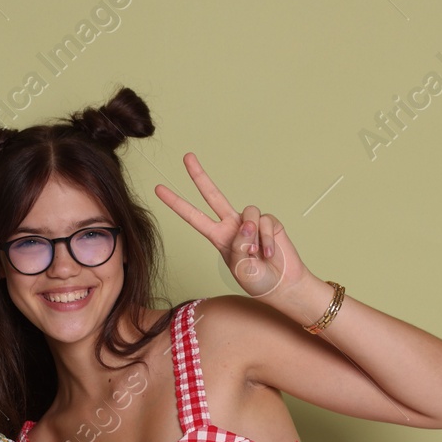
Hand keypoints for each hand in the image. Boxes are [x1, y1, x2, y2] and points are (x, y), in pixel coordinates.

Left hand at [155, 153, 312, 301]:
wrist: (282, 285)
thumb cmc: (257, 281)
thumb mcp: (241, 269)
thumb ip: (240, 246)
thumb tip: (247, 224)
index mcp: (218, 237)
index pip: (193, 216)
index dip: (176, 203)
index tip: (159, 189)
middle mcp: (232, 225)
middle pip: (212, 195)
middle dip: (199, 175)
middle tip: (186, 156)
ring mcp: (251, 222)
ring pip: (248, 212)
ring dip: (253, 235)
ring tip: (257, 254)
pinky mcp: (269, 222)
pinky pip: (266, 222)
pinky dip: (267, 239)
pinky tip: (269, 253)